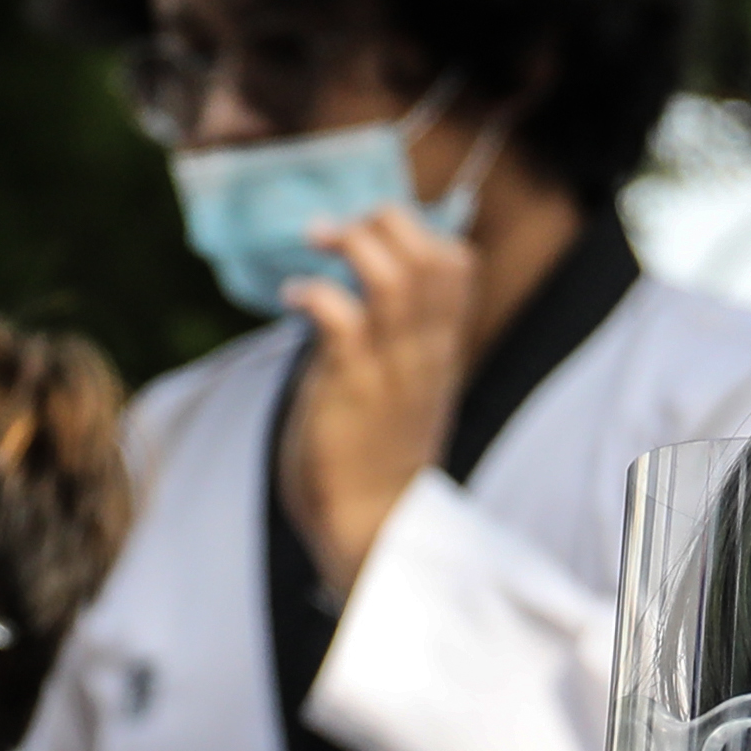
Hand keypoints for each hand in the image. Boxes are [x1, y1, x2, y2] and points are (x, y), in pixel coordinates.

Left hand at [275, 202, 477, 595]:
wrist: (371, 528)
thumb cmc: (374, 461)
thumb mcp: (397, 390)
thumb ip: (387, 343)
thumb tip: (347, 298)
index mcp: (439, 348)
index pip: (457, 265)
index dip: (417, 230)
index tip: (370, 234)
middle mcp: (424, 351)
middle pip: (433, 256)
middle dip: (385, 221)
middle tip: (337, 230)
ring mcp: (392, 369)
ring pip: (394, 277)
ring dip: (351, 243)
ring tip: (315, 242)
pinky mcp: (352, 389)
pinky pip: (343, 318)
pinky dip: (315, 292)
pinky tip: (292, 296)